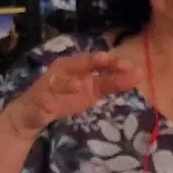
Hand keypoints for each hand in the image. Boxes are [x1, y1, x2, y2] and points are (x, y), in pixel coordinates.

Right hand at [0, 51, 129, 138]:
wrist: (34, 113)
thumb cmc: (67, 96)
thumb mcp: (93, 91)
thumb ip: (113, 83)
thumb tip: (138, 74)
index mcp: (77, 66)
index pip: (97, 62)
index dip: (112, 62)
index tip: (130, 66)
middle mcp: (63, 71)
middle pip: (76, 64)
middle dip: (90, 62)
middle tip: (105, 59)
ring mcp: (48, 85)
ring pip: (57, 82)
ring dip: (67, 84)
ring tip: (79, 86)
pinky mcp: (38, 101)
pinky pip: (41, 103)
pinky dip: (46, 105)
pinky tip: (51, 109)